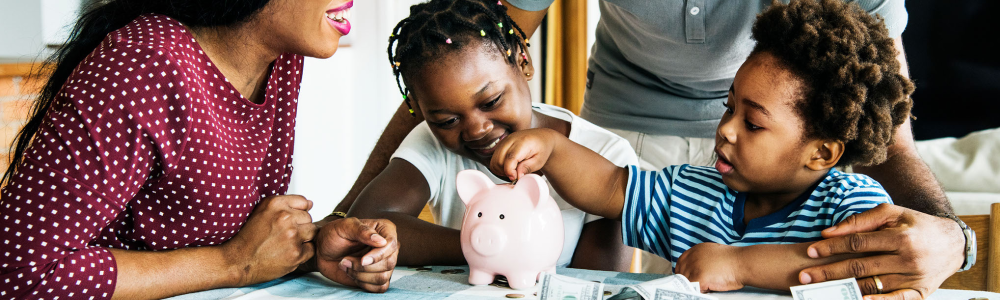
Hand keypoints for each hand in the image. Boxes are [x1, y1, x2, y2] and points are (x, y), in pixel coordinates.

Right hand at [222, 195, 316, 285]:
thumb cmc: (248, 238)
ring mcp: (292, 235)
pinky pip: (311, 249)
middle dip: (300, 226)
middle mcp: (285, 217)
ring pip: (312, 232)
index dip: (297, 213)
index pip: (304, 202)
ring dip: (303, 238)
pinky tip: (287, 253)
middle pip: (308, 218)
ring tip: (287, 243)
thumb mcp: (261, 211)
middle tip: (284, 235)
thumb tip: (310, 204)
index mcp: (275, 204)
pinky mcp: (296, 253)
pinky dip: (302, 253)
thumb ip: (285, 205)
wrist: (238, 261)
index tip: (288, 221)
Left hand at [315, 217, 398, 292]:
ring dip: (361, 275)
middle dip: (364, 267)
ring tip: (346, 265)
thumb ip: (362, 230)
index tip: (362, 260)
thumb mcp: (344, 226)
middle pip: (389, 263)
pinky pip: (380, 287)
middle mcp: (387, 247)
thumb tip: (381, 241)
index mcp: (384, 230)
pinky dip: (364, 284)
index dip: (378, 255)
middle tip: (345, 260)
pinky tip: (352, 274)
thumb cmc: (333, 235)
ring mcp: (383, 262)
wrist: (322, 251)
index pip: (392, 245)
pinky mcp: (377, 276)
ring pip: (383, 277)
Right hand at [489, 128, 559, 181]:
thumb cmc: (542, 149)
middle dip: (505, 173)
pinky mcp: (500, 145)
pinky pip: (494, 160)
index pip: (510, 158)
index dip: (510, 171)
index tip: (515, 178)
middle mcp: (510, 140)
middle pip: (499, 161)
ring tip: (513, 172)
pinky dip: (499, 168)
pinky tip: (508, 168)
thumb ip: (527, 167)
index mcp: (523, 142)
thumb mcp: (539, 161)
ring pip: (494, 162)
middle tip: (516, 176)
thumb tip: (517, 176)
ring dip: (501, 171)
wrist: (541, 138)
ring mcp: (504, 142)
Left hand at [675, 243, 744, 292]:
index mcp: (695, 250)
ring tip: (708, 284)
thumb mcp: (713, 253)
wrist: (743, 262)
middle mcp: (692, 257)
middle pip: (681, 273)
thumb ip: (701, 258)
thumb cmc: (734, 260)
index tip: (688, 279)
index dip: (683, 272)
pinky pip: (693, 289)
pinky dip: (701, 291)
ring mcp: (694, 267)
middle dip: (688, 280)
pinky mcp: (698, 278)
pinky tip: (709, 288)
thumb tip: (694, 269)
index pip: (680, 263)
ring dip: (695, 286)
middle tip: (700, 284)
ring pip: (686, 282)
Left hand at [799, 204, 963, 299]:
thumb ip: (860, 220)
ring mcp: (914, 278)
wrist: (953, 243)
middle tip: (805, 276)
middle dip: (829, 272)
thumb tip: (828, 232)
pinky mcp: (920, 292)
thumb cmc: (916, 224)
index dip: (832, 247)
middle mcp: (908, 259)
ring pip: (873, 285)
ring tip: (820, 291)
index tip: (811, 251)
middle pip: (860, 266)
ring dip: (844, 289)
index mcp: (900, 237)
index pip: (858, 243)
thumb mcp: (892, 213)